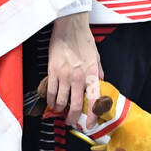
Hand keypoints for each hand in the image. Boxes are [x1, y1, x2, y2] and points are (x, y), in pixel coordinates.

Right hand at [45, 12, 102, 126]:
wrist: (69, 26)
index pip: (94, 100)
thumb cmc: (83, 39)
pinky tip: (51, 102)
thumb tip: (100, 83)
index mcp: (91, 74)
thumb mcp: (96, 57)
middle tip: (71, 121)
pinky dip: (50, 99)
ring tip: (59, 111)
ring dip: (60, 109)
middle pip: (75, 105)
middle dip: (73, 117)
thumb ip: (98, 72)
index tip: (89, 124)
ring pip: (61, 100)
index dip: (92, 116)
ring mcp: (64, 75)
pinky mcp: (52, 71)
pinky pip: (51, 91)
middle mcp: (78, 77)